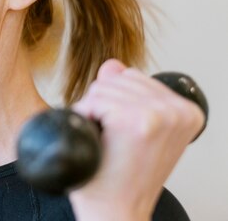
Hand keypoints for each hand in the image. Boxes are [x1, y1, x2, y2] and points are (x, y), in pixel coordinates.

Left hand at [68, 59, 204, 220]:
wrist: (117, 211)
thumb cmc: (122, 176)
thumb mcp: (134, 130)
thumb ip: (125, 92)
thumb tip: (113, 65)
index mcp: (187, 111)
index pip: (132, 76)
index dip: (115, 102)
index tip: (123, 134)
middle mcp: (179, 110)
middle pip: (116, 79)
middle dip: (101, 105)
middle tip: (111, 141)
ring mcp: (159, 114)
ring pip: (102, 87)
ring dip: (92, 112)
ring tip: (105, 142)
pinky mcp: (136, 120)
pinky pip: (94, 99)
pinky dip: (84, 116)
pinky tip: (97, 140)